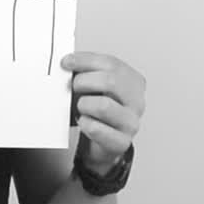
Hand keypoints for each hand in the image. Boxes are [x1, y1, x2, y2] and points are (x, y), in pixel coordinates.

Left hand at [61, 52, 146, 174]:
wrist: (104, 140)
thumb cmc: (98, 109)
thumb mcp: (97, 85)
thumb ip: (87, 71)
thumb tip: (68, 62)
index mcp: (133, 81)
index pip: (110, 63)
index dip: (85, 61)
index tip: (66, 62)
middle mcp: (137, 101)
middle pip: (109, 81)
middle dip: (83, 82)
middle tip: (73, 87)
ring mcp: (131, 123)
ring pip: (103, 105)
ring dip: (84, 104)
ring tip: (80, 107)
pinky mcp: (121, 142)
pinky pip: (96, 129)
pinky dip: (84, 123)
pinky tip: (84, 121)